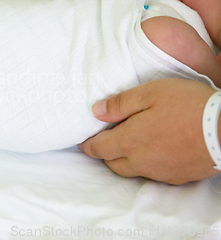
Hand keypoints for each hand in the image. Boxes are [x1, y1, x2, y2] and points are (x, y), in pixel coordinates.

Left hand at [79, 78, 219, 184]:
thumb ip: (120, 104)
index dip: (87, 145)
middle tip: (103, 143)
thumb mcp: (150, 93)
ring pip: (132, 171)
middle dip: (104, 154)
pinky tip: (153, 152)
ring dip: (124, 161)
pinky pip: (153, 174)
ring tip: (127, 146)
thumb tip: (95, 111)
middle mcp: (141, 162)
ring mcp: (161, 172)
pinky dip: (146, 165)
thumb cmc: (188, 106)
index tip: (82, 142)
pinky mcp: (178, 177)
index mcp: (129, 141)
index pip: (98, 149)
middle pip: (112, 163)